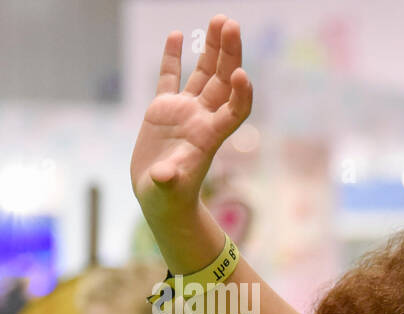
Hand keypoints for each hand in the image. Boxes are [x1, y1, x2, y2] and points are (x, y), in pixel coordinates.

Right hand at [131, 15, 251, 223]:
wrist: (160, 199)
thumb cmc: (168, 199)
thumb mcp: (168, 190)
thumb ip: (169, 179)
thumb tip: (166, 175)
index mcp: (209, 137)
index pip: (235, 110)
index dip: (241, 93)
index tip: (241, 74)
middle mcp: (202, 119)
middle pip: (222, 81)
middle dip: (229, 53)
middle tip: (232, 24)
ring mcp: (185, 112)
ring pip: (203, 74)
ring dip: (212, 49)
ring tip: (219, 21)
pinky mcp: (163, 110)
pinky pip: (171, 78)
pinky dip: (174, 58)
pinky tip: (178, 35)